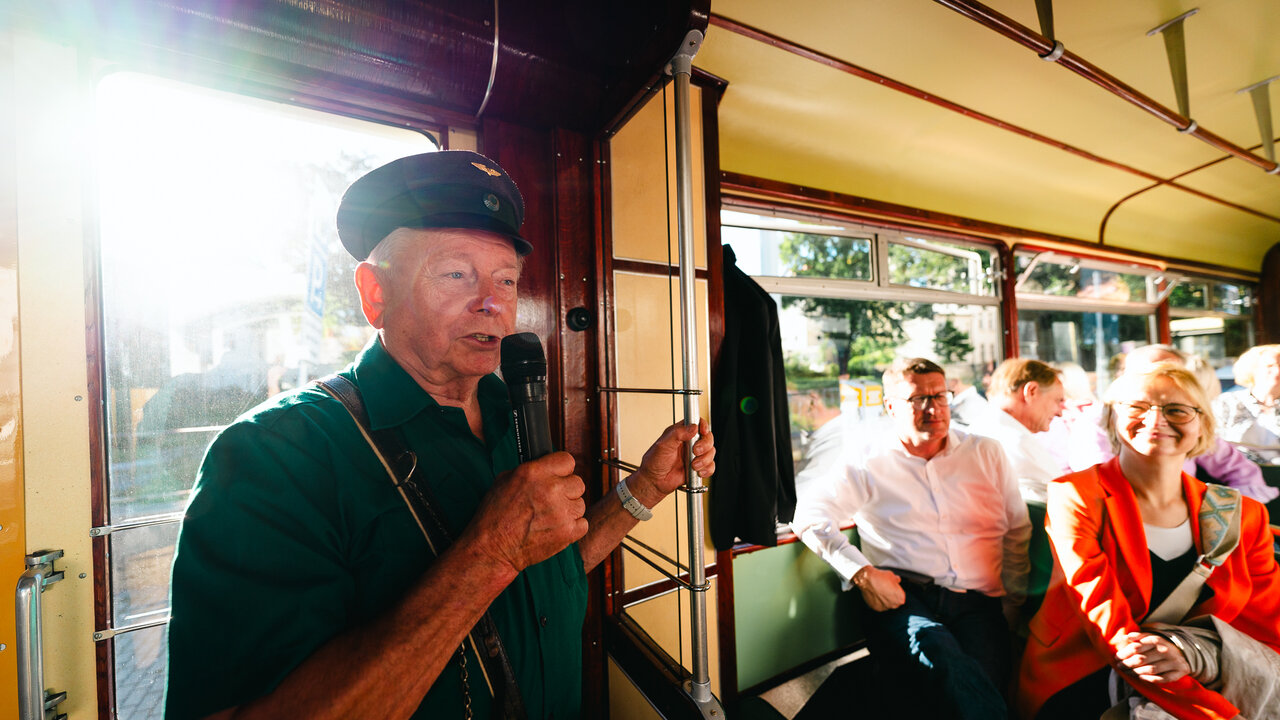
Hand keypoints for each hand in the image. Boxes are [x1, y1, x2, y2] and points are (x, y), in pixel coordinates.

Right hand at [469, 451, 586, 574]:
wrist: (492, 549)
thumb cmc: (494, 516)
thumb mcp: (504, 480)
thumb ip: (531, 470)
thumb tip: (546, 467)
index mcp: (534, 473)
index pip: (567, 460)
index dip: (562, 469)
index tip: (558, 476)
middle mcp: (551, 489)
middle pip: (578, 483)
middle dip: (566, 491)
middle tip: (552, 501)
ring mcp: (561, 512)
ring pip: (580, 504)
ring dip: (568, 510)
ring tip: (550, 517)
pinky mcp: (568, 532)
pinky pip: (583, 523)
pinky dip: (572, 527)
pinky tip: (556, 528)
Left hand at [627, 418, 715, 507]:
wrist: (654, 481)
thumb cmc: (654, 462)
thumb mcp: (662, 444)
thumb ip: (677, 434)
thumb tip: (693, 427)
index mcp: (680, 433)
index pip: (697, 423)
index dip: (703, 426)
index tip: (703, 431)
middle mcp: (689, 443)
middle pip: (708, 437)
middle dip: (705, 445)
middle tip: (696, 451)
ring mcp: (694, 455)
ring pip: (711, 452)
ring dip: (705, 460)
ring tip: (693, 465)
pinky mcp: (698, 467)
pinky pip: (710, 466)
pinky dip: (707, 469)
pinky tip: (698, 471)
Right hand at [852, 566, 904, 611]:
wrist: (867, 579)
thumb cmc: (880, 577)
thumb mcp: (892, 575)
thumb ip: (897, 580)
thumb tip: (897, 580)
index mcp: (900, 598)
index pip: (901, 596)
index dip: (896, 591)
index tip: (893, 588)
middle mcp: (893, 605)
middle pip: (894, 602)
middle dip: (891, 596)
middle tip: (886, 589)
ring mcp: (884, 608)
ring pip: (886, 604)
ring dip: (884, 599)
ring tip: (879, 591)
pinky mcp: (875, 608)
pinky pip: (878, 605)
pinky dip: (877, 601)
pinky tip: (875, 594)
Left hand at [1116, 631, 1190, 683]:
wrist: (1183, 653)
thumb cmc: (1159, 646)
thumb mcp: (1150, 637)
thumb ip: (1138, 636)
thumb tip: (1125, 637)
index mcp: (1156, 640)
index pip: (1136, 647)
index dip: (1124, 653)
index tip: (1117, 657)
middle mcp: (1165, 650)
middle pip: (1141, 659)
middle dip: (1127, 664)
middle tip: (1120, 666)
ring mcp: (1173, 661)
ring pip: (1150, 669)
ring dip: (1136, 672)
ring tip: (1127, 672)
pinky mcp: (1179, 672)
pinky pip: (1163, 678)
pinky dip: (1151, 679)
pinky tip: (1141, 677)